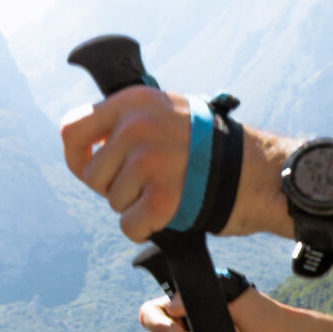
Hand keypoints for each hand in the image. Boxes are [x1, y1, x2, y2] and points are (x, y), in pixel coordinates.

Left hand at [60, 88, 286, 241]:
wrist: (261, 171)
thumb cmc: (215, 147)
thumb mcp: (169, 111)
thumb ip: (130, 120)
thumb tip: (90, 143)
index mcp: (134, 102)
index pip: (72, 129)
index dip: (77, 157)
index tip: (91, 168)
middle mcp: (136, 127)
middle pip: (92, 175)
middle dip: (115, 188)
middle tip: (147, 186)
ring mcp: (149, 161)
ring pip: (113, 203)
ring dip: (136, 207)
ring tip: (167, 194)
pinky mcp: (162, 197)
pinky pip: (130, 226)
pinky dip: (146, 229)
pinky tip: (167, 216)